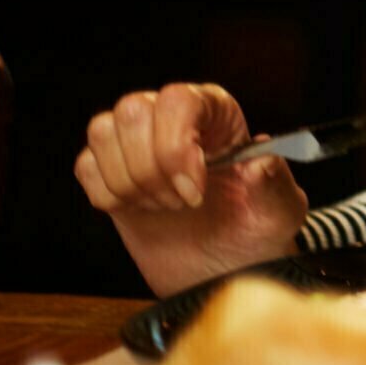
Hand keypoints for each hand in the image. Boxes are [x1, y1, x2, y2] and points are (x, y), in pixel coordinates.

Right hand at [74, 83, 306, 295]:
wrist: (226, 266)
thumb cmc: (255, 230)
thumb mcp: (279, 210)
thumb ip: (275, 183)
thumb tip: (262, 160)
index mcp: (217, 113)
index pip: (179, 99)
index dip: (176, 145)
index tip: (195, 190)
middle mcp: (173, 117)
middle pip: (133, 110)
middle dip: (151, 168)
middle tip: (183, 204)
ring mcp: (137, 142)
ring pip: (102, 131)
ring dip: (129, 182)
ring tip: (166, 206)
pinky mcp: (109, 171)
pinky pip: (85, 166)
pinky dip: (109, 195)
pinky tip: (142, 210)